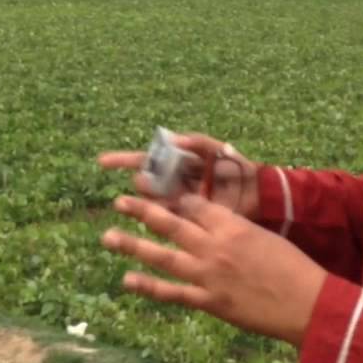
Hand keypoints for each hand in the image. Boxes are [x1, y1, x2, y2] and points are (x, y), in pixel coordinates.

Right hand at [98, 132, 259, 217]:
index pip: (144, 160)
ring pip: (155, 203)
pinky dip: (162, 221)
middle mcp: (173, 183)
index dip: (123, 161)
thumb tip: (174, 138)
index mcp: (176, 163)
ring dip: (147, 205)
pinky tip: (154, 224)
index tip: (103, 163)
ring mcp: (180, 202)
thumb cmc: (238, 167)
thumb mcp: (218, 150)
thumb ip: (197, 142)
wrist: (260, 193)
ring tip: (143, 206)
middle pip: (146, 183)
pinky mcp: (191, 219)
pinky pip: (172, 219)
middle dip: (138, 185)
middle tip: (134, 189)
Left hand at [102, 194, 326, 347]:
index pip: (194, 204)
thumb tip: (216, 229)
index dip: (171, 196)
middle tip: (119, 200)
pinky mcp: (210, 301)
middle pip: (170, 222)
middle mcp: (215, 246)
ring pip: (162, 255)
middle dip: (142, 210)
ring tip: (108, 236)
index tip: (152, 189)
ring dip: (132, 245)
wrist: (309, 304)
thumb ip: (236, 232)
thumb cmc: (295, 269)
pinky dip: (148, 286)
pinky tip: (127, 280)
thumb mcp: (265, 238)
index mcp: (232, 225)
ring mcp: (209, 274)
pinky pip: (171, 292)